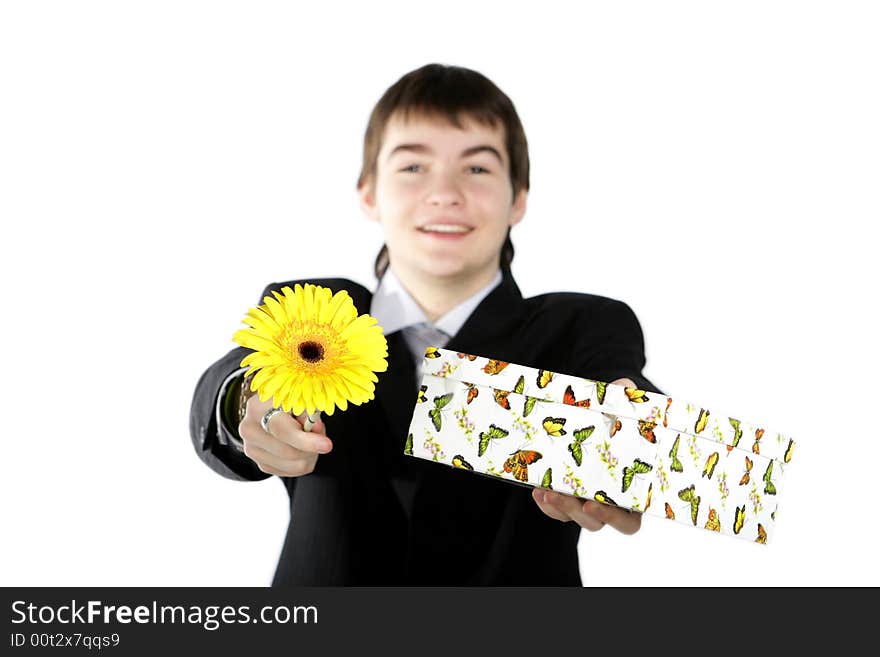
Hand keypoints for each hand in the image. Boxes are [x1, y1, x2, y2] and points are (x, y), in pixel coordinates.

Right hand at [238, 394, 332, 476]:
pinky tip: (301, 447)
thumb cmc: (288, 402)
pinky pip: (290, 472)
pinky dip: (302, 461)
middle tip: (321, 436)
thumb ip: (309, 413)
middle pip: (288, 452)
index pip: (282, 430)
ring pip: (293, 465)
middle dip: (312, 448)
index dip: (306, 440)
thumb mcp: (300, 399)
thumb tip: (315, 429)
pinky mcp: (259, 463)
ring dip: (309, 455)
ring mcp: (251, 448)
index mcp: (257, 407)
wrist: (269, 409)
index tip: (327, 445)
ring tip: (310, 439)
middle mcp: (249, 429)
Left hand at [531, 377, 641, 534]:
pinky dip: (546, 502)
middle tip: (564, 497)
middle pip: (596, 523)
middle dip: (578, 513)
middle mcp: (609, 504)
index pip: (629, 521)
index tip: (593, 503)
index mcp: (632, 493)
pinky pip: (556, 509)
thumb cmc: (615, 417)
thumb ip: (623, 400)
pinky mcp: (566, 495)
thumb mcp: (619, 407)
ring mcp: (585, 501)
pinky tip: (536, 488)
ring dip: (559, 508)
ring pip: (574, 517)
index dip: (614, 518)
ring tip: (545, 492)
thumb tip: (623, 386)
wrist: (596, 417)